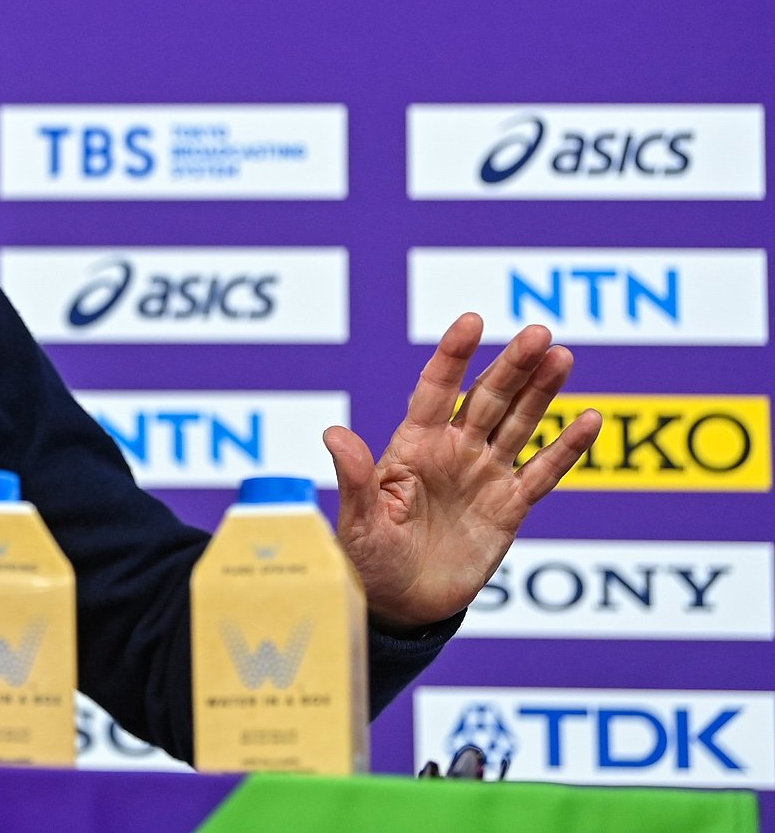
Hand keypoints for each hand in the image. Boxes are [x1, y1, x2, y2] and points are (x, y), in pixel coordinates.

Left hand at [322, 313, 602, 629]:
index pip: (435, 390)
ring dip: (542, 392)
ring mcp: (484, 476)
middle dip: (512, 366)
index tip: (472, 320)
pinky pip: (543, 473)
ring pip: (519, 425)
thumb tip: (334, 433)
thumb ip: (355, 478)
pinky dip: (566, 449)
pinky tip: (590, 420)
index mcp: (413, 446)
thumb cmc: (370, 559)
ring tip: (562, 356)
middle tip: (538, 332)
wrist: (401, 604)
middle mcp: (453, 452)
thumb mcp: (359, 521)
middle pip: (488, 399)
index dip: (453, 356)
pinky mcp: (510, 508)